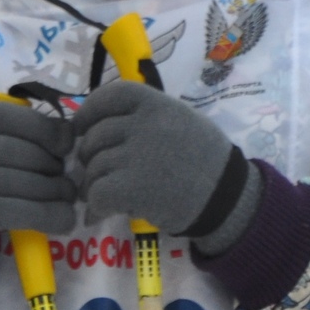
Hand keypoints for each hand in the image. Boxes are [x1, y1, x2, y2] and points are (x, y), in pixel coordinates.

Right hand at [0, 101, 77, 277]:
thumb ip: (19, 138)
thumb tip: (69, 137)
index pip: (15, 118)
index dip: (48, 130)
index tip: (66, 146)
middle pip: (27, 154)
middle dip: (55, 170)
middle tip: (66, 183)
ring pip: (27, 184)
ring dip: (58, 195)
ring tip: (67, 200)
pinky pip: (21, 212)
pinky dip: (50, 216)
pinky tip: (63, 221)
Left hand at [70, 80, 243, 237]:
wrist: (227, 198)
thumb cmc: (207, 160)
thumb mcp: (181, 120)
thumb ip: (145, 117)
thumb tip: (99, 125)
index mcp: (156, 103)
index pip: (110, 95)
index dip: (89, 111)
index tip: (83, 127)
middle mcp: (144, 124)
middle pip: (95, 135)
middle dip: (90, 156)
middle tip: (98, 172)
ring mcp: (137, 154)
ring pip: (93, 167)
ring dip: (92, 185)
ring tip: (103, 197)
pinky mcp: (132, 187)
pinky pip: (97, 193)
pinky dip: (95, 206)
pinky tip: (101, 213)